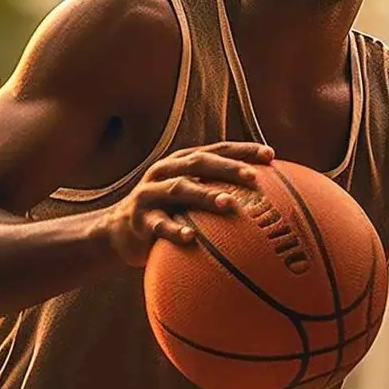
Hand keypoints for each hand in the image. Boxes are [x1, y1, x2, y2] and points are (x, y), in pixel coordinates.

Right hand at [104, 141, 273, 267]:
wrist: (117, 231)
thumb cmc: (167, 212)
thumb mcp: (189, 195)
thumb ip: (218, 191)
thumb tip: (266, 200)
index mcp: (182, 162)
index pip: (217, 150)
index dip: (243, 150)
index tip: (271, 155)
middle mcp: (166, 172)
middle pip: (199, 163)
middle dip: (228, 167)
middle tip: (254, 177)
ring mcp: (150, 194)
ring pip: (180, 189)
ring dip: (205, 195)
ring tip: (230, 204)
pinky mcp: (139, 219)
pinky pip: (158, 225)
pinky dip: (174, 230)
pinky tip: (190, 238)